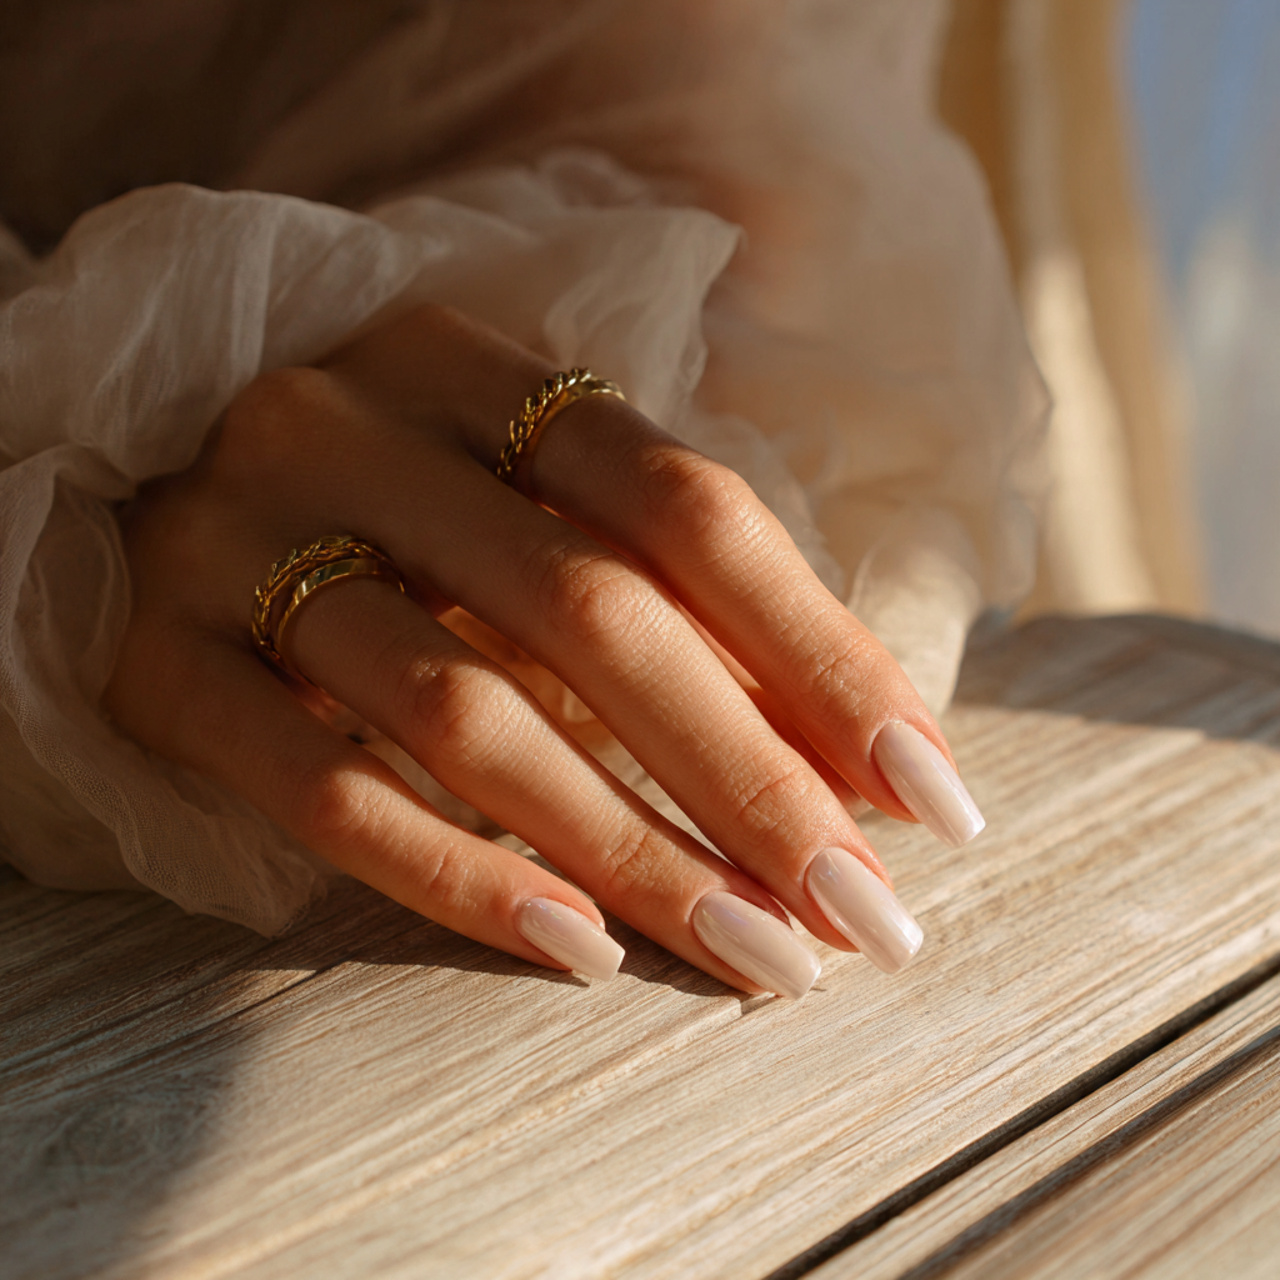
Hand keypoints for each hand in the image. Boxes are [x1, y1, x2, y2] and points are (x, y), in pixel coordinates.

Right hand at [105, 304, 983, 996]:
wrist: (155, 475)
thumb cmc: (406, 513)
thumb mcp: (542, 511)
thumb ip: (686, 598)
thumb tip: (865, 755)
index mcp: (475, 367)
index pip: (685, 506)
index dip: (822, 653)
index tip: (930, 797)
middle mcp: (350, 427)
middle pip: (594, 613)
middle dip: (751, 777)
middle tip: (863, 912)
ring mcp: (233, 537)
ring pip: (467, 713)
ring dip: (630, 849)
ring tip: (752, 952)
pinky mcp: (157, 656)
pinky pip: (319, 785)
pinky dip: (458, 874)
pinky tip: (577, 950)